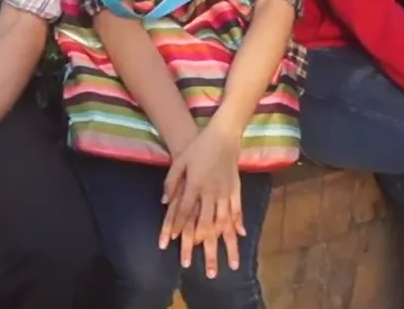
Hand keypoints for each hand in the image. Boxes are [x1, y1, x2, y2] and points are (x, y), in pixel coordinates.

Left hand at [159, 122, 243, 277]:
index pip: (183, 212)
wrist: (224, 135)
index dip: (176, 228)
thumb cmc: (198, 147)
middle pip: (205, 225)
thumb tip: (163, 201)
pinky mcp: (236, 189)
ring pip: (224, 222)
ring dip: (225, 244)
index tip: (171, 244)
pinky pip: (237, 210)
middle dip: (202, 248)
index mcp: (194, 185)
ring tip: (229, 262)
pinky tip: (239, 237)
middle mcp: (210, 192)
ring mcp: (225, 192)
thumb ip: (170, 181)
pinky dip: (238, 224)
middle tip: (204, 269)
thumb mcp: (179, 160)